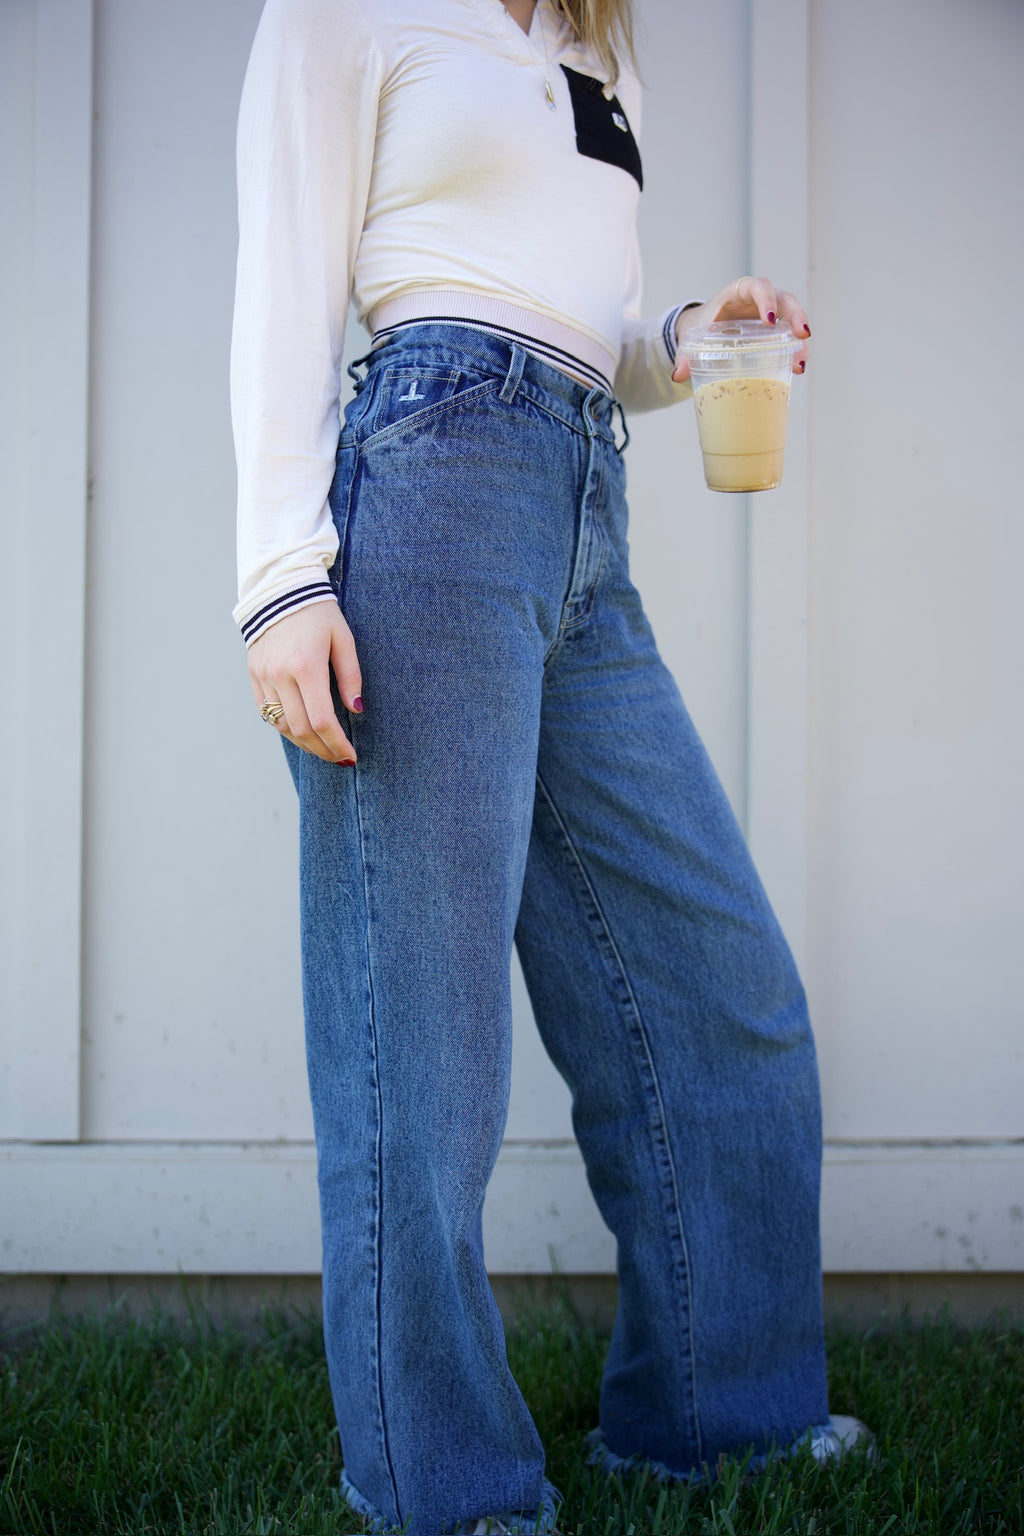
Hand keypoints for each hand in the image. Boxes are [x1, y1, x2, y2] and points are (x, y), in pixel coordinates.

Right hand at [248, 600, 362, 763]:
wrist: (280, 591)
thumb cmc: (318, 613)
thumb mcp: (343, 638)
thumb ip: (350, 676)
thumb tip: (356, 710)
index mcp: (306, 666)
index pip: (321, 720)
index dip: (337, 743)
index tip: (350, 755)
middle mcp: (281, 675)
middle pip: (301, 730)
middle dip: (323, 750)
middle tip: (341, 758)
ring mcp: (263, 676)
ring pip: (282, 726)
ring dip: (304, 744)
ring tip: (324, 749)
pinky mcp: (254, 675)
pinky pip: (267, 713)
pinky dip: (285, 728)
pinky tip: (302, 733)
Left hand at [672, 276, 810, 382]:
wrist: (705, 327)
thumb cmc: (702, 325)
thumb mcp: (693, 336)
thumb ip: (685, 354)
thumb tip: (678, 376)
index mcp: (737, 292)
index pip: (757, 286)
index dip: (766, 299)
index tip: (769, 319)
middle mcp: (759, 300)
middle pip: (785, 300)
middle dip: (796, 315)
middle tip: (802, 335)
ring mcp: (770, 314)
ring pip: (792, 319)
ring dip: (800, 340)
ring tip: (800, 364)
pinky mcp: (775, 331)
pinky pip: (789, 336)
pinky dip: (795, 351)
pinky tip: (797, 368)